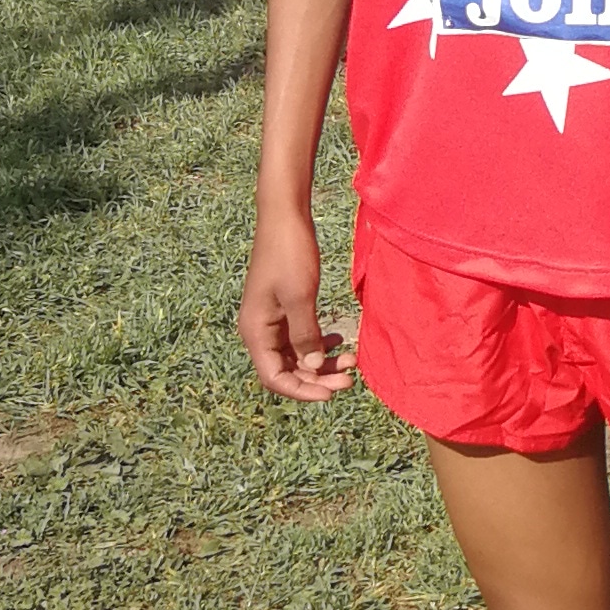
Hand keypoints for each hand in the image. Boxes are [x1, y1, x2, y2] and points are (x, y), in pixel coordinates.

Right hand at [239, 205, 356, 402]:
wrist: (284, 217)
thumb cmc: (289, 253)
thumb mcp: (300, 297)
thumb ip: (305, 335)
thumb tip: (312, 368)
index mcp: (256, 332)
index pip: (275, 378)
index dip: (303, 391)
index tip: (333, 393)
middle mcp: (260, 330)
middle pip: (288, 370)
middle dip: (318, 379)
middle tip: (351, 378)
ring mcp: (272, 319)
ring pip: (297, 355)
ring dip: (323, 362)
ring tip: (353, 359)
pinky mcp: (284, 308)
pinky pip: (301, 336)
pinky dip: (320, 343)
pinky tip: (340, 340)